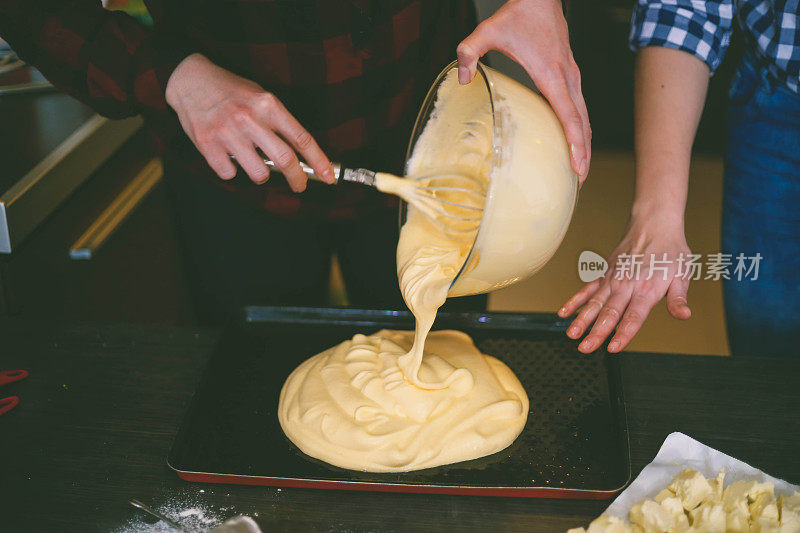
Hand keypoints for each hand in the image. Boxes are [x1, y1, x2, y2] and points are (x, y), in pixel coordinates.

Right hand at [165, 53, 333, 190]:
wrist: (190, 80)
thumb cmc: (231, 90)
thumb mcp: (261, 97)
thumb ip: (278, 124)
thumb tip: (299, 155)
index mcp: (268, 105)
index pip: (302, 139)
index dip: (319, 161)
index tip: (329, 175)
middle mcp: (250, 118)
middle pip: (285, 160)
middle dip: (298, 178)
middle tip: (300, 185)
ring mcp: (228, 133)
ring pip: (259, 174)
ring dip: (261, 174)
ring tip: (252, 160)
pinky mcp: (208, 145)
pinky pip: (230, 174)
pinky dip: (232, 170)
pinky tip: (227, 155)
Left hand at [457, 0, 590, 183]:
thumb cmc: (518, 12)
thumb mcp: (487, 31)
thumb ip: (469, 52)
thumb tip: (462, 77)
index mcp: (551, 73)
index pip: (569, 115)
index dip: (576, 143)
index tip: (579, 166)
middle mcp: (567, 77)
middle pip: (583, 122)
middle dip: (584, 153)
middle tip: (579, 180)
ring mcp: (572, 74)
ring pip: (584, 114)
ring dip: (584, 141)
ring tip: (579, 167)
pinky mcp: (570, 72)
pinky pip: (579, 105)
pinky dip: (580, 126)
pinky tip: (573, 139)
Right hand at [558, 214, 691, 352]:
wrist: (653, 224)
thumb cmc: (670, 249)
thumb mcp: (682, 274)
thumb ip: (678, 298)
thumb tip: (684, 315)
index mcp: (646, 289)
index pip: (633, 317)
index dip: (623, 334)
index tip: (613, 348)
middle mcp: (626, 286)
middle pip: (609, 313)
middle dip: (596, 332)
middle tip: (585, 348)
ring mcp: (612, 280)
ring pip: (594, 303)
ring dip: (582, 319)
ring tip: (572, 334)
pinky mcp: (605, 274)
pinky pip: (587, 289)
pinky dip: (575, 301)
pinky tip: (565, 313)